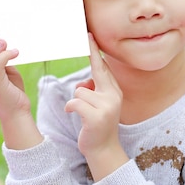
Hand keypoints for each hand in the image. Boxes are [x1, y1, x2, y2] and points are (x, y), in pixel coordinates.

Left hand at [64, 33, 127, 179]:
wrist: (103, 150)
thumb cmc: (97, 125)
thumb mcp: (98, 105)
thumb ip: (93, 91)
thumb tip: (84, 84)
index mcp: (114, 91)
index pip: (104, 67)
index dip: (96, 51)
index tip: (90, 35)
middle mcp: (114, 95)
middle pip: (97, 70)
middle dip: (91, 53)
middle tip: (86, 34)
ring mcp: (107, 106)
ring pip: (80, 91)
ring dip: (76, 102)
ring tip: (83, 114)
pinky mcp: (97, 116)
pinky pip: (75, 102)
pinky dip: (70, 108)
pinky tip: (73, 115)